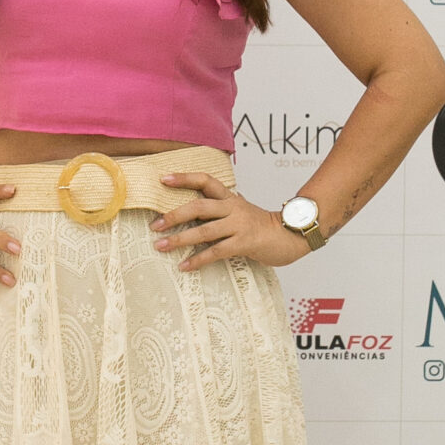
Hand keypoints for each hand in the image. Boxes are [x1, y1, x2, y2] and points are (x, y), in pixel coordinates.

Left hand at [150, 171, 311, 273]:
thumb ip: (219, 210)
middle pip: (199, 206)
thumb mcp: (239, 211)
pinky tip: (184, 266)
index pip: (205, 180)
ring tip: (160, 246)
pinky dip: (198, 260)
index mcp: (230, 198)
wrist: (290, 236)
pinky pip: (216, 251)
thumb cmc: (261, 226)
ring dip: (180, 239)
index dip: (184, 178)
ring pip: (204, 230)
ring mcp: (239, 225)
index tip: (162, 179)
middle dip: (174, 215)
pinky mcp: (245, 242)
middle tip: (154, 225)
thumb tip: (191, 213)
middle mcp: (233, 208)